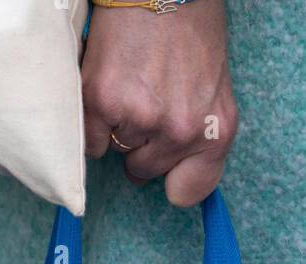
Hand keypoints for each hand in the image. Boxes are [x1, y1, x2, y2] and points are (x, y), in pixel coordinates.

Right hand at [82, 0, 237, 206]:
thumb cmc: (190, 28)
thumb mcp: (214, 89)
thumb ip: (200, 133)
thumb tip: (176, 176)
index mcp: (216, 133)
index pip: (189, 193)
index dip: (172, 178)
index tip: (166, 167)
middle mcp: (181, 132)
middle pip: (145, 171)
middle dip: (141, 143)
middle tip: (145, 100)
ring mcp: (141, 118)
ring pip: (117, 150)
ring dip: (116, 125)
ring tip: (129, 84)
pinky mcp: (102, 101)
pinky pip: (89, 138)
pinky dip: (91, 117)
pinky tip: (107, 85)